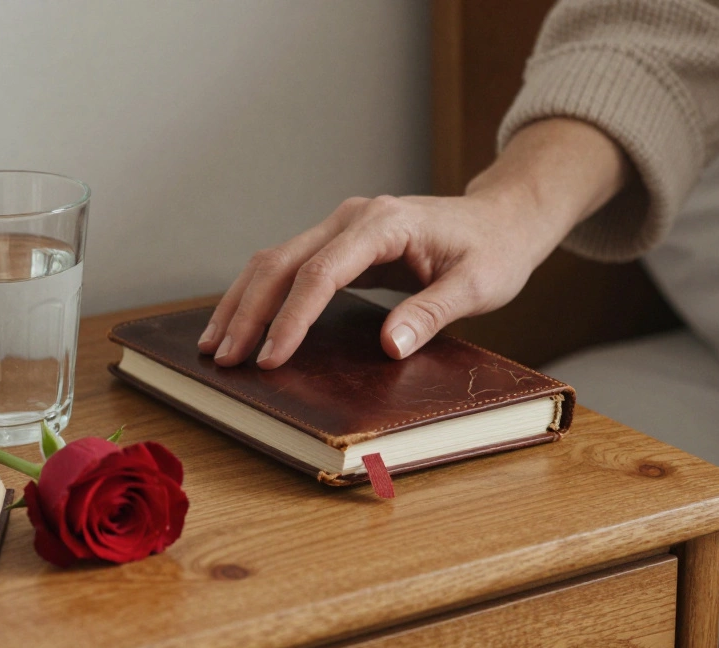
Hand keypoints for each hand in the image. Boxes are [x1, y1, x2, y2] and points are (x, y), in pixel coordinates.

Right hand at [197, 118, 630, 368]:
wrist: (502, 219)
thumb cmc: (494, 251)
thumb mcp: (478, 286)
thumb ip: (432, 313)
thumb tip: (389, 346)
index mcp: (383, 224)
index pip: (321, 273)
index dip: (291, 319)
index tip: (270, 359)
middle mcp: (352, 218)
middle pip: (281, 262)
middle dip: (248, 312)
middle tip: (223, 359)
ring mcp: (341, 226)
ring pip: (274, 260)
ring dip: (243, 302)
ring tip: (215, 345)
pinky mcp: (339, 242)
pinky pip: (289, 266)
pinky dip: (261, 295)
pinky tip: (243, 323)